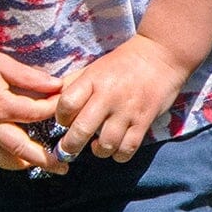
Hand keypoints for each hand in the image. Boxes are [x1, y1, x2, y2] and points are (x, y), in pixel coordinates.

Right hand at [0, 38, 68, 173]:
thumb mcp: (3, 63)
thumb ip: (31, 78)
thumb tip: (58, 86)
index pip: (35, 114)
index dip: (52, 111)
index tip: (64, 109)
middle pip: (21, 149)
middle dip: (45, 159)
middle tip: (63, 167)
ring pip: (0, 159)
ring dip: (22, 164)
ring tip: (37, 164)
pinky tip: (8, 157)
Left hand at [53, 35, 194, 164]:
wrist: (161, 56)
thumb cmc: (123, 63)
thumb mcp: (94, 67)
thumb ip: (74, 84)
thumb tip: (50, 102)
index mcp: (93, 80)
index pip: (66, 104)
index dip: (60, 118)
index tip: (63, 122)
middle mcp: (108, 96)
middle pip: (81, 129)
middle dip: (69, 146)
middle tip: (67, 151)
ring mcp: (128, 110)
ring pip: (106, 144)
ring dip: (98, 151)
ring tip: (97, 146)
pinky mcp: (144, 121)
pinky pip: (128, 148)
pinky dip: (118, 155)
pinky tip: (115, 149)